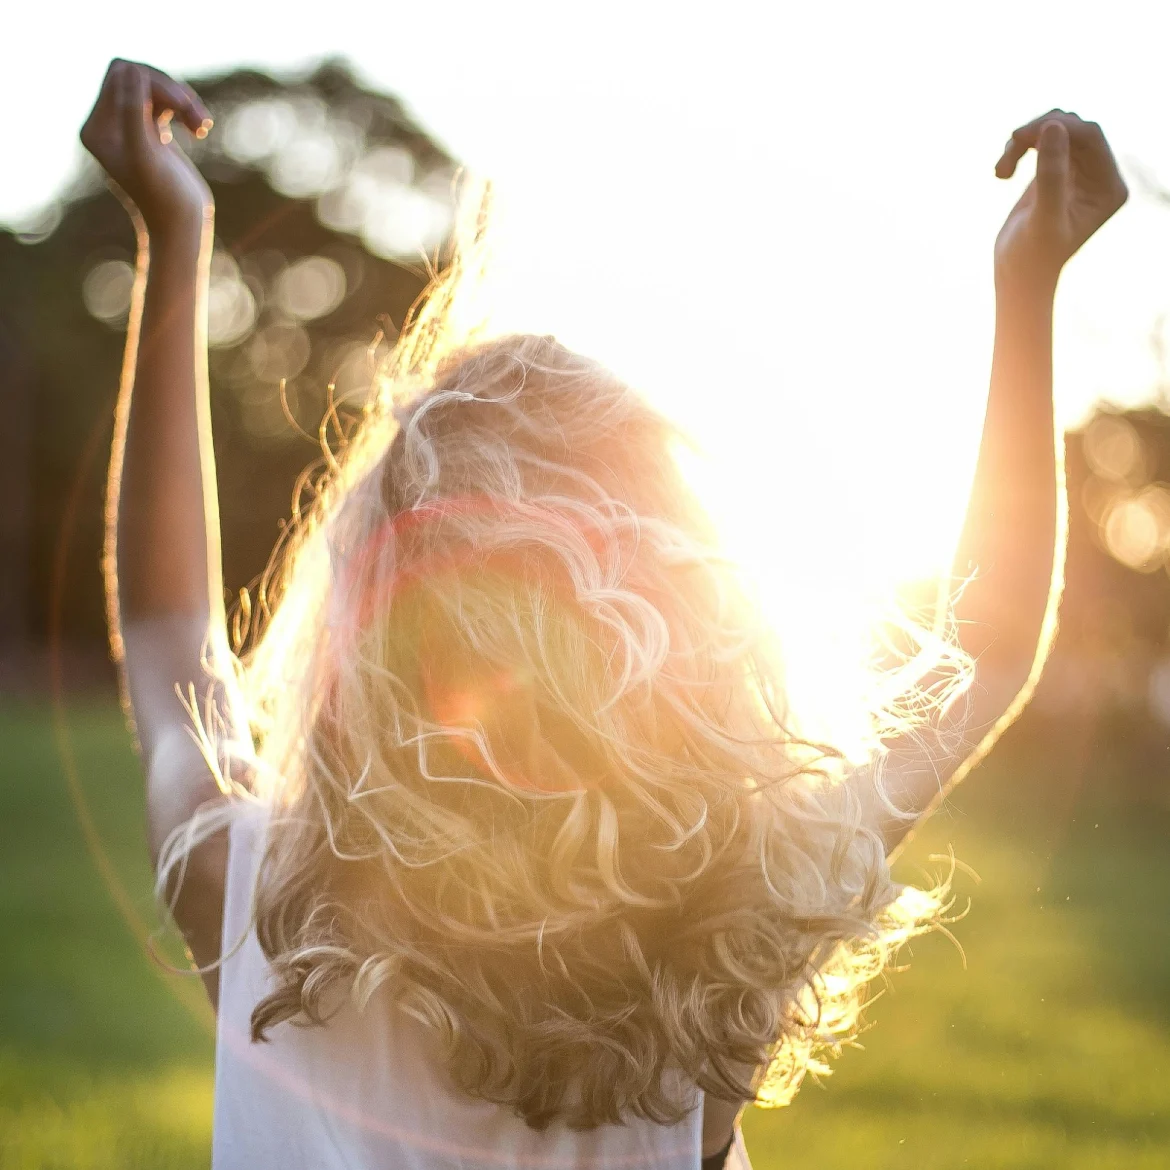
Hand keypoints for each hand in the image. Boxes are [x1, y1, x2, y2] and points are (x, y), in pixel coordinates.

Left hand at [81, 59, 213, 235]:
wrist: (182, 228)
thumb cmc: (165, 199)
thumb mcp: (147, 155)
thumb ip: (133, 111)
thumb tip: (133, 69)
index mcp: (97, 129)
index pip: (121, 76)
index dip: (153, 82)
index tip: (182, 105)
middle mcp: (108, 126)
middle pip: (137, 76)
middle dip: (170, 90)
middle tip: (195, 115)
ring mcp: (129, 128)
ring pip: (154, 88)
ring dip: (183, 101)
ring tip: (203, 126)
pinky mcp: (151, 133)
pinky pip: (165, 101)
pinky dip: (186, 110)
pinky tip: (201, 130)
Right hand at [993, 110, 1126, 289]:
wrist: (1017, 276)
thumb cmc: (1031, 256)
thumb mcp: (1042, 217)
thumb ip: (1050, 173)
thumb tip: (1053, 125)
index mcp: (1109, 187)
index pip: (1090, 137)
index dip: (1057, 127)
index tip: (1018, 136)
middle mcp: (1100, 177)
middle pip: (1074, 128)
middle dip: (1038, 132)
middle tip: (1009, 146)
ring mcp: (1079, 173)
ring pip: (1056, 130)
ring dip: (1025, 140)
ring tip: (1001, 170)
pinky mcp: (1058, 172)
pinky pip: (1042, 141)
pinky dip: (1019, 149)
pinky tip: (1002, 173)